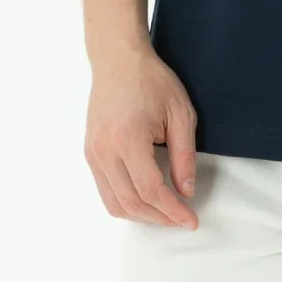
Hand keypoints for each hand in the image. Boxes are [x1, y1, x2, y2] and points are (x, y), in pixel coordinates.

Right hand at [84, 44, 199, 227]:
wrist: (117, 61)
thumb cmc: (151, 81)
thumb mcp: (181, 114)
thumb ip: (184, 156)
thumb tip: (186, 191)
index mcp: (128, 139)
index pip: (150, 190)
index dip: (173, 211)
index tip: (191, 220)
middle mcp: (104, 150)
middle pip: (131, 203)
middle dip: (160, 218)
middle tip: (182, 219)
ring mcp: (93, 153)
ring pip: (114, 203)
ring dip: (142, 216)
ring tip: (166, 213)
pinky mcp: (90, 153)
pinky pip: (105, 191)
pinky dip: (126, 204)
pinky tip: (146, 200)